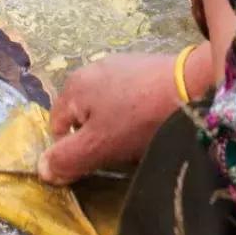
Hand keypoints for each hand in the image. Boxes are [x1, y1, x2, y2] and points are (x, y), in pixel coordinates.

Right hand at [38, 53, 182, 185]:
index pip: (56, 128)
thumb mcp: (98, 146)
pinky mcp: (144, 67)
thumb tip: (41, 170)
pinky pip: (129, 98)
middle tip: (120, 149)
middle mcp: (90, 69)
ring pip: (107, 108)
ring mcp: (119, 65)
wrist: (194, 86)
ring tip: (140, 135)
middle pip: (82, 117)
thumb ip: (66, 159)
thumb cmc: (139, 120)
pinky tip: (153, 119)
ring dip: (118, 126)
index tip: (98, 160)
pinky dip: (136, 112)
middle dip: (97, 137)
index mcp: (73, 86)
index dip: (72, 150)